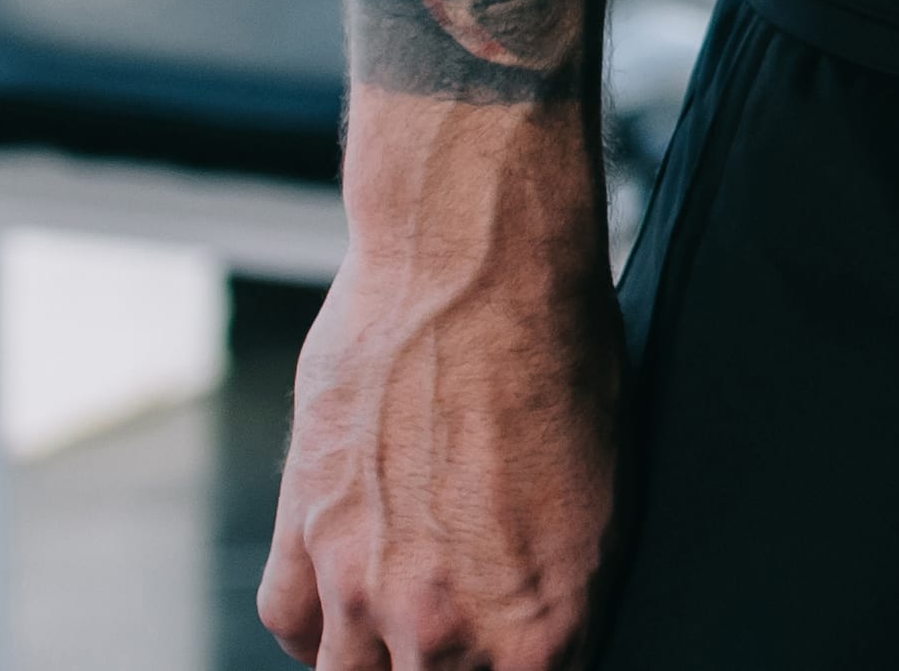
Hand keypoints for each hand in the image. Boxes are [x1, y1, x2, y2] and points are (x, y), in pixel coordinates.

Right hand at [260, 162, 623, 670]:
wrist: (476, 267)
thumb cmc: (563, 364)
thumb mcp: (608, 501)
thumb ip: (562, 597)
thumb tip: (541, 639)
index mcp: (537, 629)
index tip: (506, 657)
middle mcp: (441, 625)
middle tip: (452, 634)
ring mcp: (361, 584)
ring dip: (377, 658)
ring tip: (402, 629)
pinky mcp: (302, 531)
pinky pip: (291, 625)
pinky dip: (315, 626)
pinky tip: (343, 604)